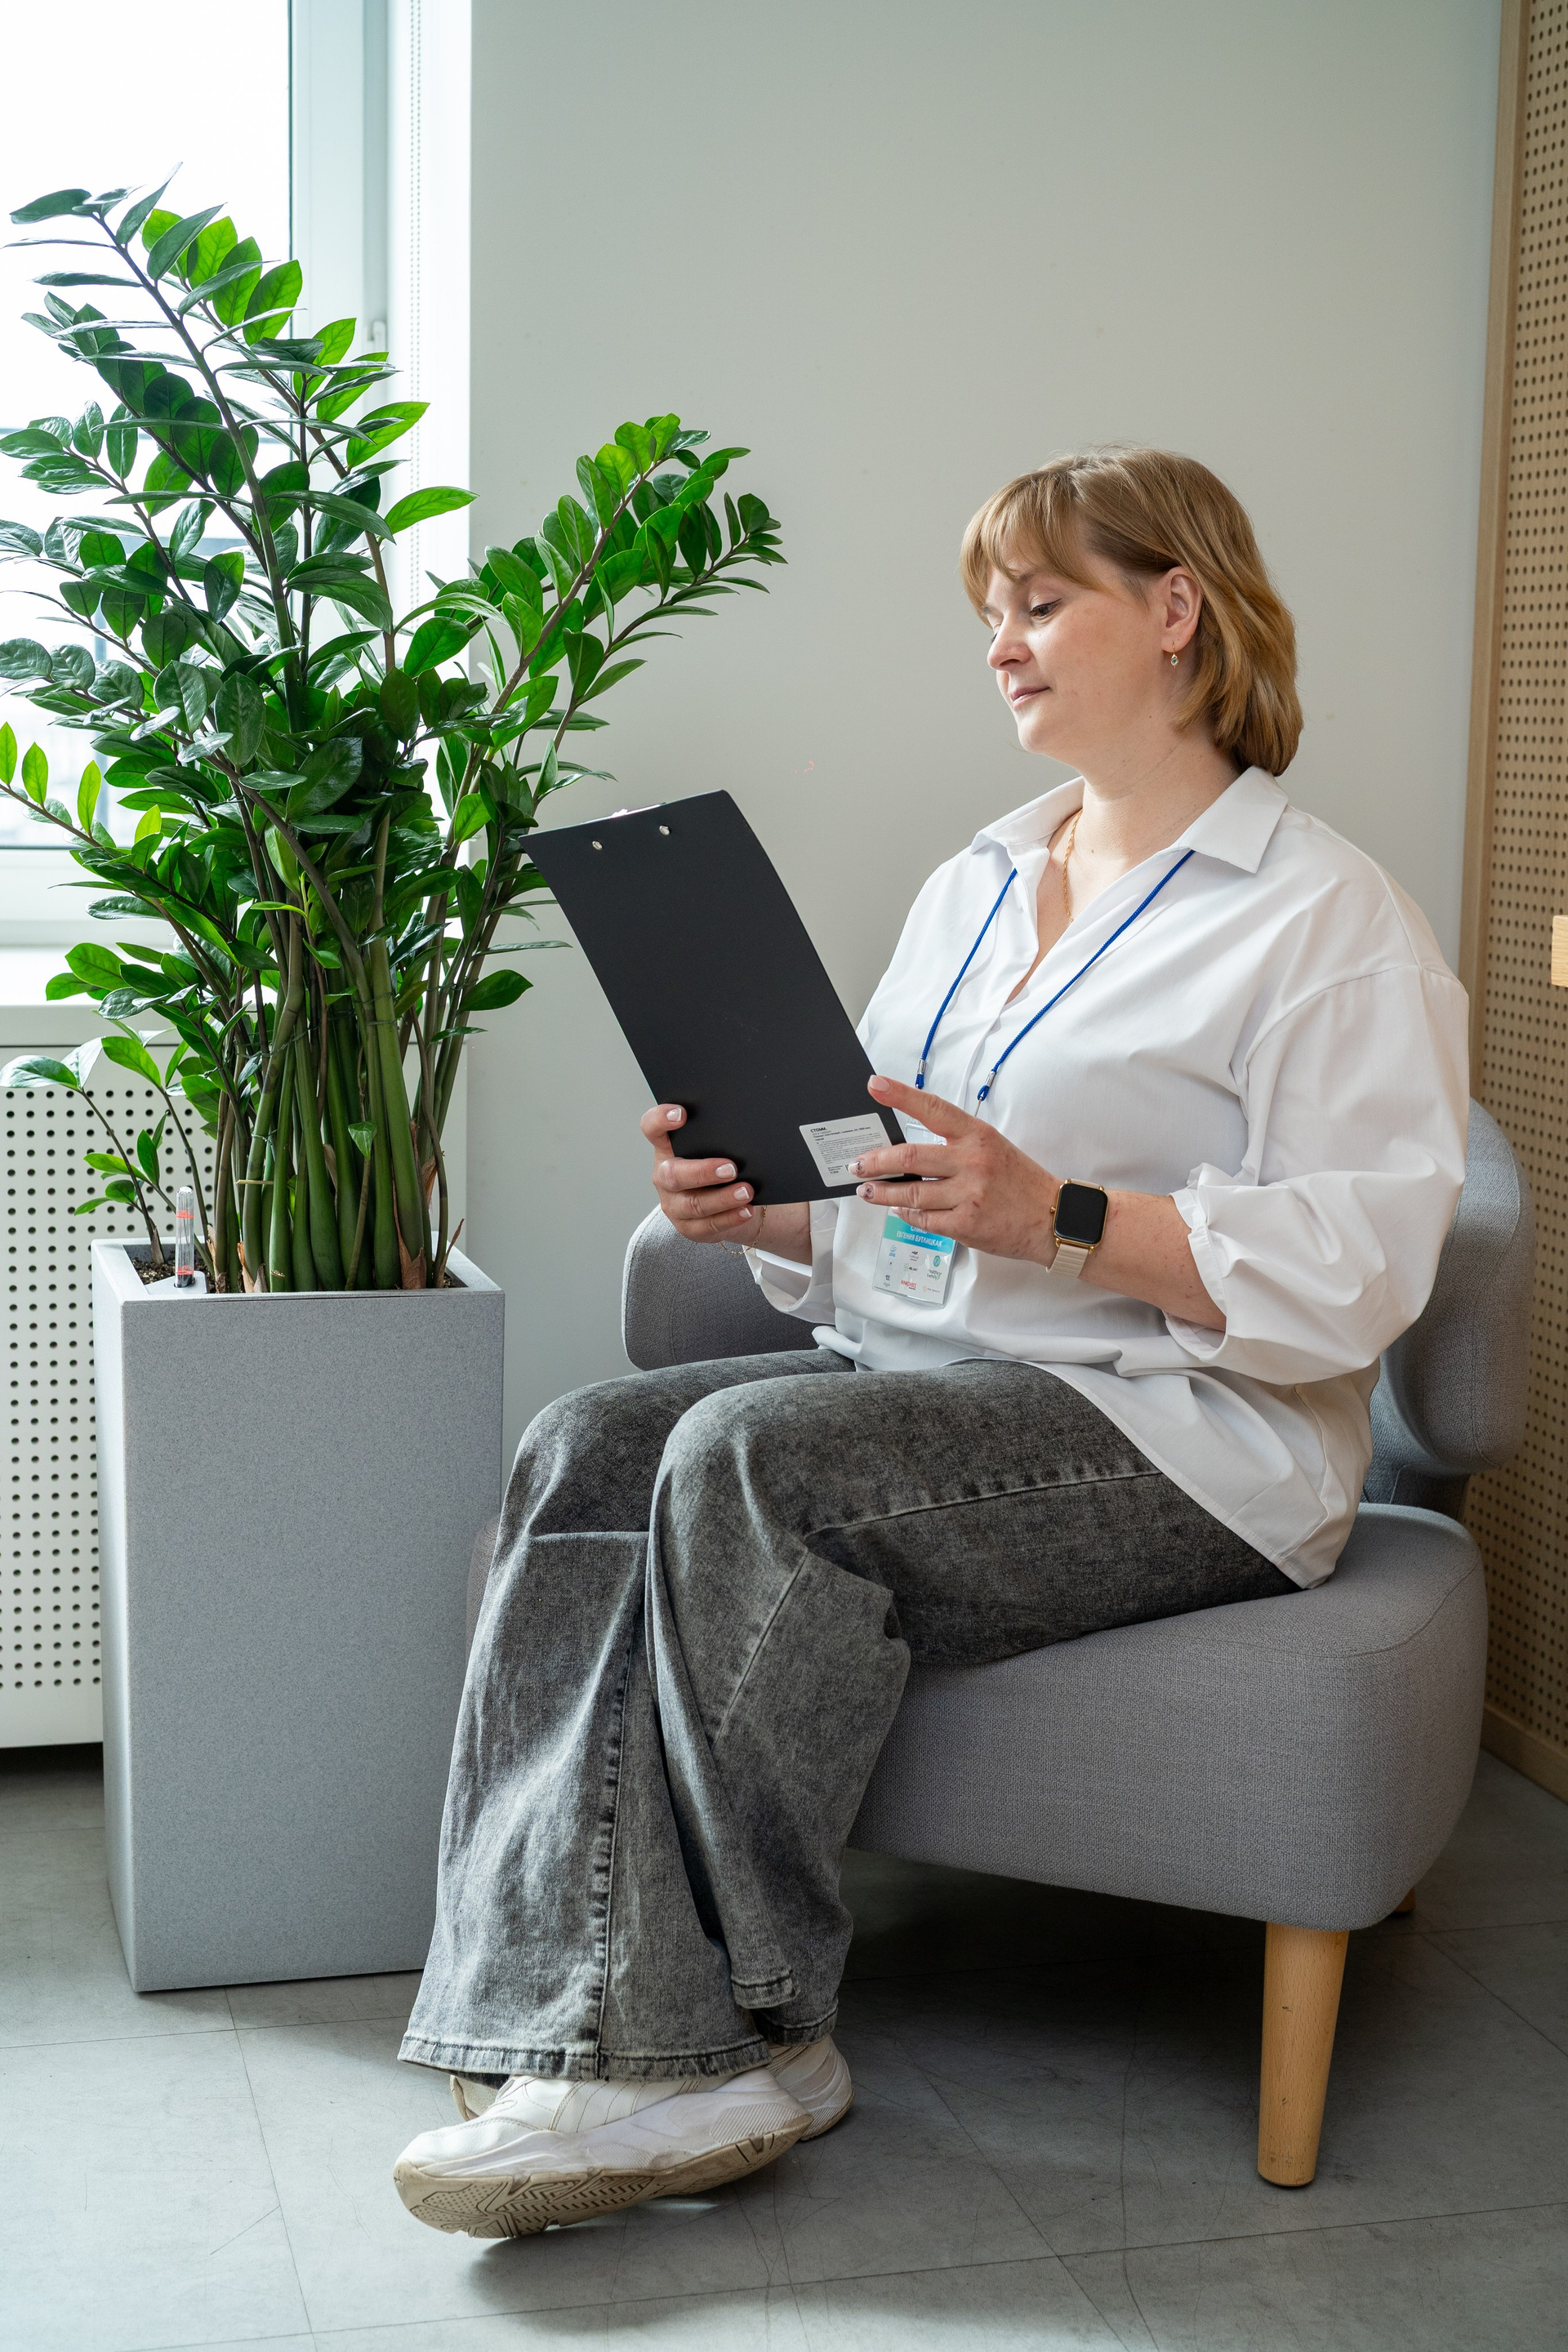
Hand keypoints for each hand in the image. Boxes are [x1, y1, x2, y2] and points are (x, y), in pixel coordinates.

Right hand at [641, 1103, 760, 1243]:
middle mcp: (665, 1176)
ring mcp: (674, 1204)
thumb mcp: (715, 1148)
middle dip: (702, 1172)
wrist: (729, 1202)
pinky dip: (730, 1218)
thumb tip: (745, 1132)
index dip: (660, 1120)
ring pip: (693, 1204)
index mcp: (667, 1149)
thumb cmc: (721, 1165)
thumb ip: (719, 1138)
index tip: (681, 1114)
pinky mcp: (689, 1227)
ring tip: (746, 1191)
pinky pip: (708, 1225)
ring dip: (722, 1198)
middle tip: (731, 1168)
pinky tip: (746, 1210)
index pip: (652, 1129)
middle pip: (673, 1174)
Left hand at [851, 1075, 1058, 1263]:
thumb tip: (908, 1150)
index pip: (933, 1109)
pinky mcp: (966, 1223)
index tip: (876, 1084)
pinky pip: (924, 1218)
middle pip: (909, 1156)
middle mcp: (972, 1161)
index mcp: (977, 1135)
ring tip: (866, 1191)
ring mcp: (969, 1194)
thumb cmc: (1020, 1181)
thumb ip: (955, 1145)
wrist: (1053, 1217)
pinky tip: (899, 1210)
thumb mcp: (992, 1148)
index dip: (901, 1095)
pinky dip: (906, 1214)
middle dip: (875, 1161)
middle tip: (856, 1164)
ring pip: (910, 1192)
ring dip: (881, 1193)